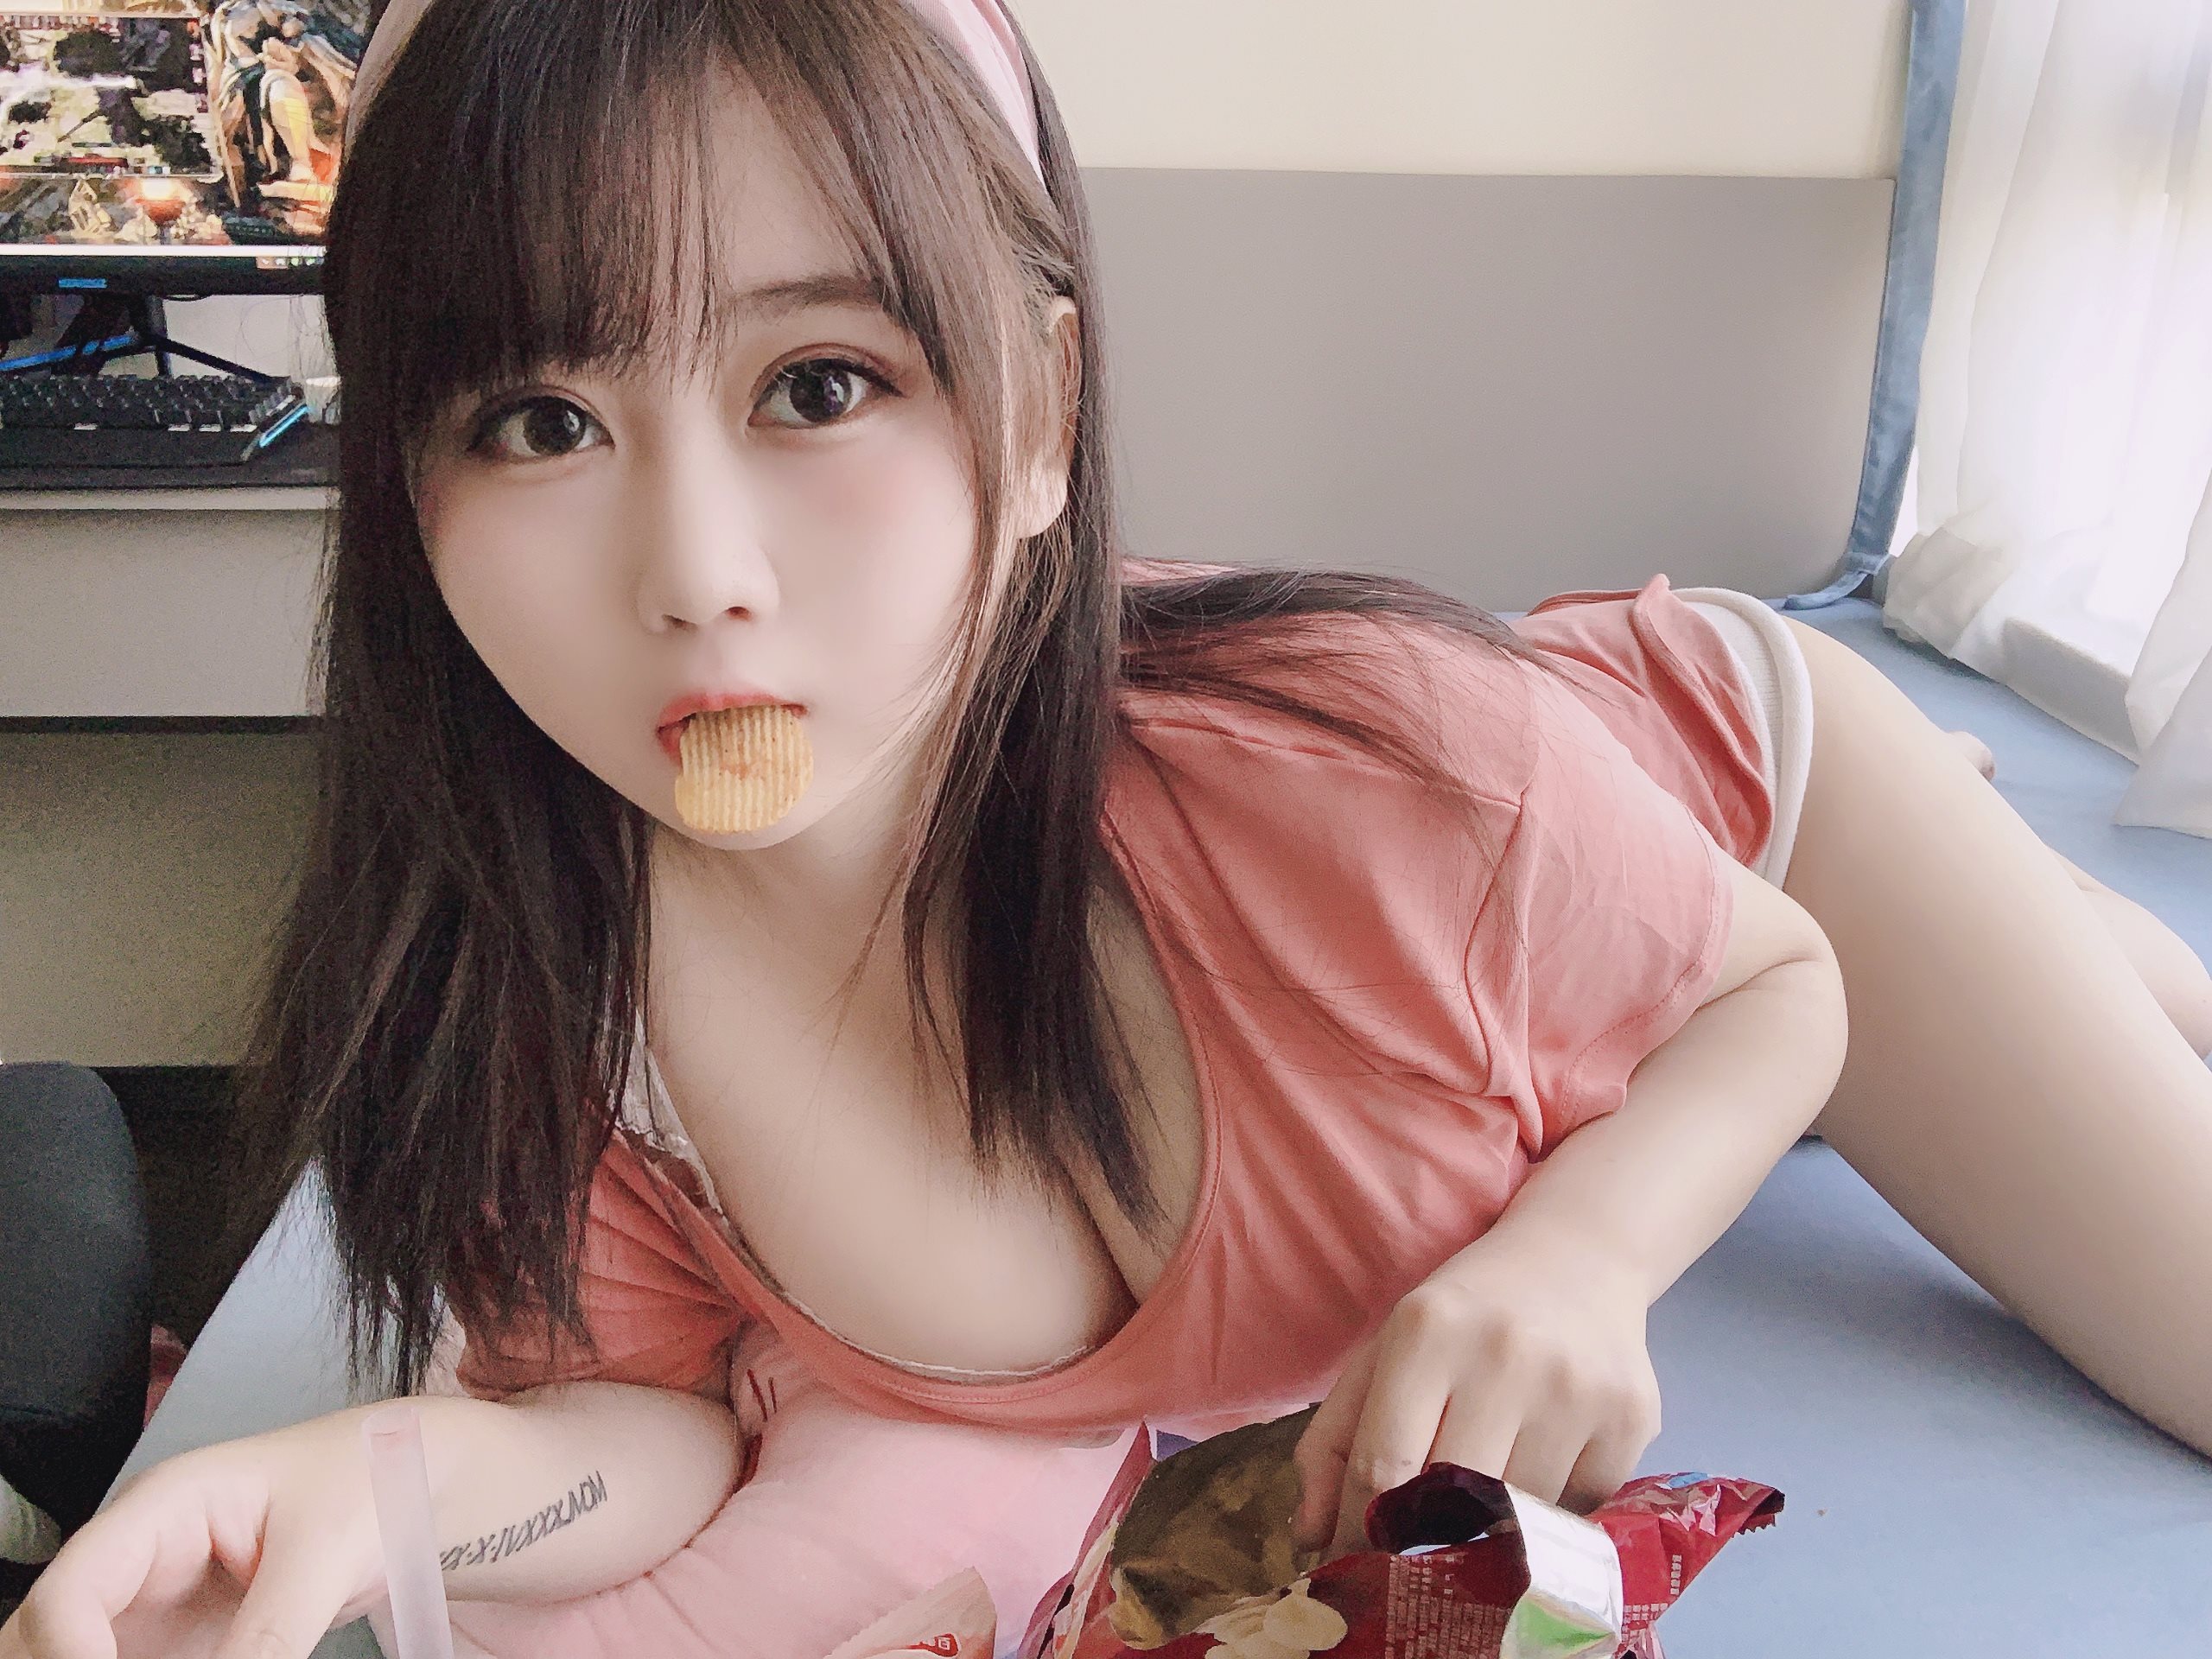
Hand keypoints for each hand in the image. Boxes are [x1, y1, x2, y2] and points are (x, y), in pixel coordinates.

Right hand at [0, 1408, 389, 1658]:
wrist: (410, 1483)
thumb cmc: (367, 1485)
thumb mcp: (325, 1555)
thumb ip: (270, 1637)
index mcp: (163, 1508)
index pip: (68, 1593)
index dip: (69, 1656)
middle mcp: (138, 1559)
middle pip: (43, 1637)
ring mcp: (149, 1605)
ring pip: (78, 1655)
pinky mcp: (175, 1644)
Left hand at [1289, 1231, 1660, 1559]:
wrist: (1578, 1260)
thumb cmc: (1465, 1318)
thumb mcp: (1386, 1353)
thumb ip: (1335, 1440)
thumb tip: (1310, 1536)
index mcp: (1427, 1331)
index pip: (1381, 1464)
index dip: (1359, 1532)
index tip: (1353, 1565)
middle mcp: (1505, 1354)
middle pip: (1453, 1500)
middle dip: (1426, 1541)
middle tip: (1416, 1557)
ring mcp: (1576, 1387)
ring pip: (1522, 1517)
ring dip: (1496, 1529)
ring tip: (1488, 1501)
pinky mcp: (1632, 1416)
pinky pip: (1581, 1510)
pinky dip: (1554, 1516)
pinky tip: (1544, 1472)